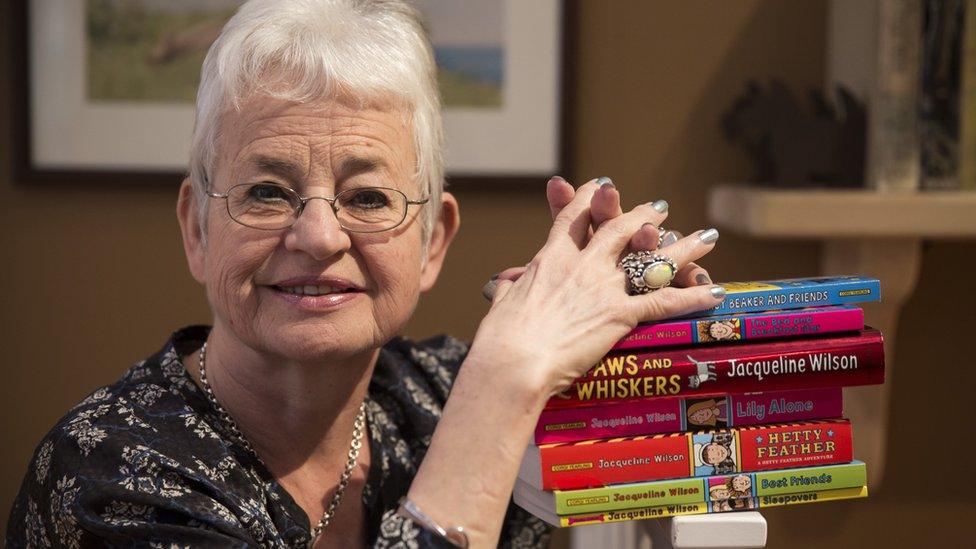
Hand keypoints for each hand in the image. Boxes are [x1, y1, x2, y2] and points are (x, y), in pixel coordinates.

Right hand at [468, 178, 724, 398]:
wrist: (512, 361)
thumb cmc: (499, 339)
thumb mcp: (502, 305)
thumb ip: (510, 288)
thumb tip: (504, 283)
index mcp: (549, 259)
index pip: (573, 218)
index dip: (589, 199)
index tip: (602, 186)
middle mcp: (581, 265)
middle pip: (619, 230)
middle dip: (643, 216)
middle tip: (660, 208)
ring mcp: (603, 288)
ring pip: (652, 260)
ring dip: (683, 248)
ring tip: (705, 238)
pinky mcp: (620, 315)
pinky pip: (665, 302)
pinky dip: (693, 297)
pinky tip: (714, 293)